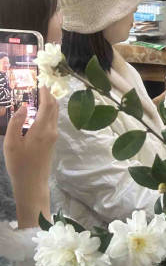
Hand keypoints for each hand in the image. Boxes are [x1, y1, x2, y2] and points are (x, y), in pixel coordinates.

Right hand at [3, 87, 57, 227]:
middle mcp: (51, 130)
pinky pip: (52, 121)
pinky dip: (47, 112)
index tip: (40, 83)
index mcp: (41, 129)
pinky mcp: (51, 141)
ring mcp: (53, 136)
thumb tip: (21, 106)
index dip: (45, 93)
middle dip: (48, 95)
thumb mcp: (10, 144)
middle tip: (38, 86)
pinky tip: (37, 112)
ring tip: (37, 96)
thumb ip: (15, 123)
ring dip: (48, 103)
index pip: (47, 105)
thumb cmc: (19, 164)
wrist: (32, 183)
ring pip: (54, 114)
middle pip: (54, 107)